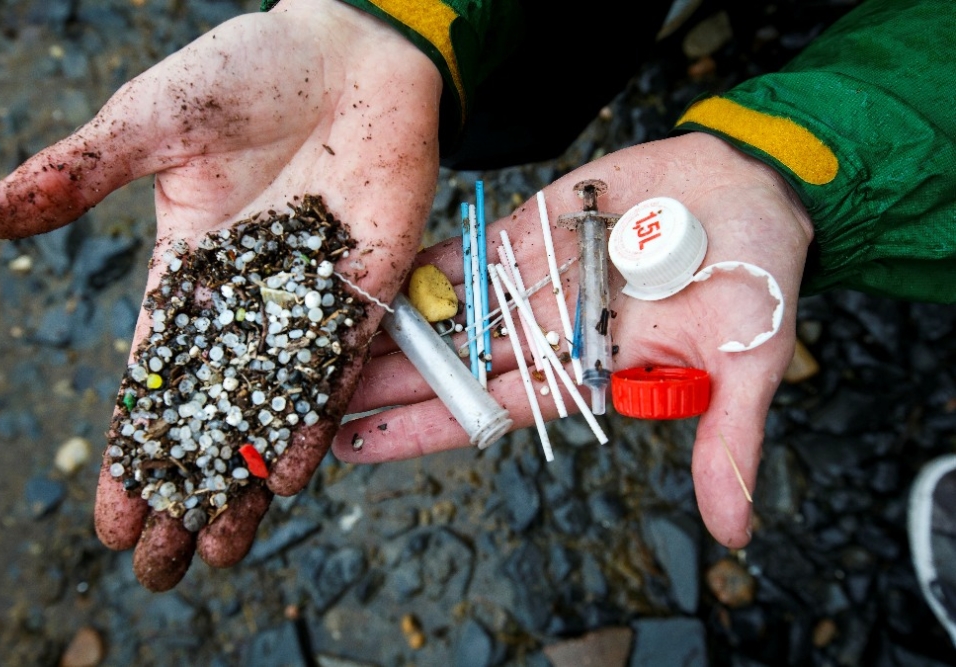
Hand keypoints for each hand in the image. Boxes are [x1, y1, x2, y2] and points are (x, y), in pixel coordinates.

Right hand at [0, 0, 441, 589]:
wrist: (347, 49)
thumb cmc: (249, 69)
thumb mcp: (149, 121)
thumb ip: (77, 174)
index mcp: (189, 270)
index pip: (152, 380)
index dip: (131, 450)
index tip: (109, 518)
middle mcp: (248, 300)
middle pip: (211, 413)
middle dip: (184, 488)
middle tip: (160, 568)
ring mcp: (309, 299)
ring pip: (274, 407)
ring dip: (249, 479)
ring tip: (222, 550)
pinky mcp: (366, 285)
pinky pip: (342, 365)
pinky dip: (318, 419)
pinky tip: (295, 476)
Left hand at [332, 132, 813, 548]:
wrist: (755, 187)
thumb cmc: (760, 275)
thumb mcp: (749, 361)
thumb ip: (729, 437)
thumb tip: (737, 532)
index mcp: (583, 372)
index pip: (486, 411)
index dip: (422, 428)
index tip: (354, 445)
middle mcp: (546, 333)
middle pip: (449, 363)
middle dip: (382, 382)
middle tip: (306, 395)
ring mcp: (532, 282)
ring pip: (444, 310)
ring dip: (388, 327)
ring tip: (319, 341)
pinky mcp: (529, 231)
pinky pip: (464, 252)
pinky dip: (418, 265)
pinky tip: (368, 276)